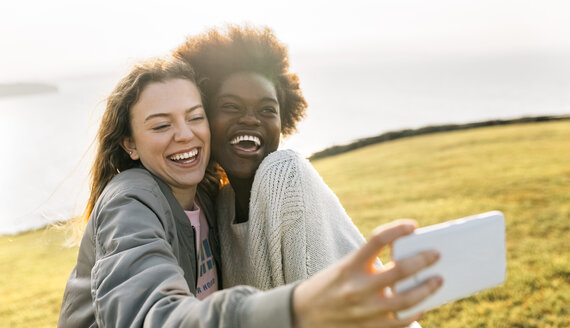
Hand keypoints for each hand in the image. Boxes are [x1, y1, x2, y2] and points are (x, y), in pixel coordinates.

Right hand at [292, 219, 441, 327]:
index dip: (398, 229)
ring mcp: (364, 310)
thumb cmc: (329, 286)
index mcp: (350, 266)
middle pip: (400, 270)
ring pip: (406, 300)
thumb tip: (408, 260)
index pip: (377, 239)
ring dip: (427, 289)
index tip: (413, 226)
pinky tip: (422, 306)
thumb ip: (371, 264)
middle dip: (423, 260)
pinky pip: (400, 323)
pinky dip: (415, 313)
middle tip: (436, 254)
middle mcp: (357, 287)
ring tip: (438, 280)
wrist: (303, 314)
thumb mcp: (345, 268)